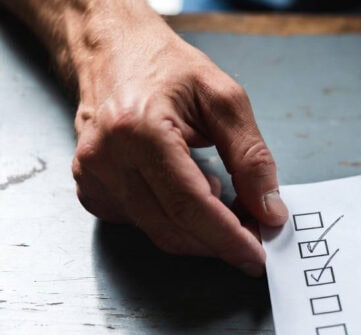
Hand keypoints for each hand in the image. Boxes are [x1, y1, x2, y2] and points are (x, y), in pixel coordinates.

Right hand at [71, 7, 285, 275]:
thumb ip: (251, 158)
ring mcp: (93, 177)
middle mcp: (107, 158)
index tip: (257, 256)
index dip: (227, 238)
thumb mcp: (225, 100)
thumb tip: (268, 210)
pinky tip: (191, 196)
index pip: (189, 205)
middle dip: (220, 241)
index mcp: (139, 130)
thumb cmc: (167, 68)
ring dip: (201, 234)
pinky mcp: (91, 190)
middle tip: (254, 234)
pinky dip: (176, 223)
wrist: (114, 52)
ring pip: (159, 233)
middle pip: (173, 227)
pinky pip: (143, 225)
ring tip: (227, 206)